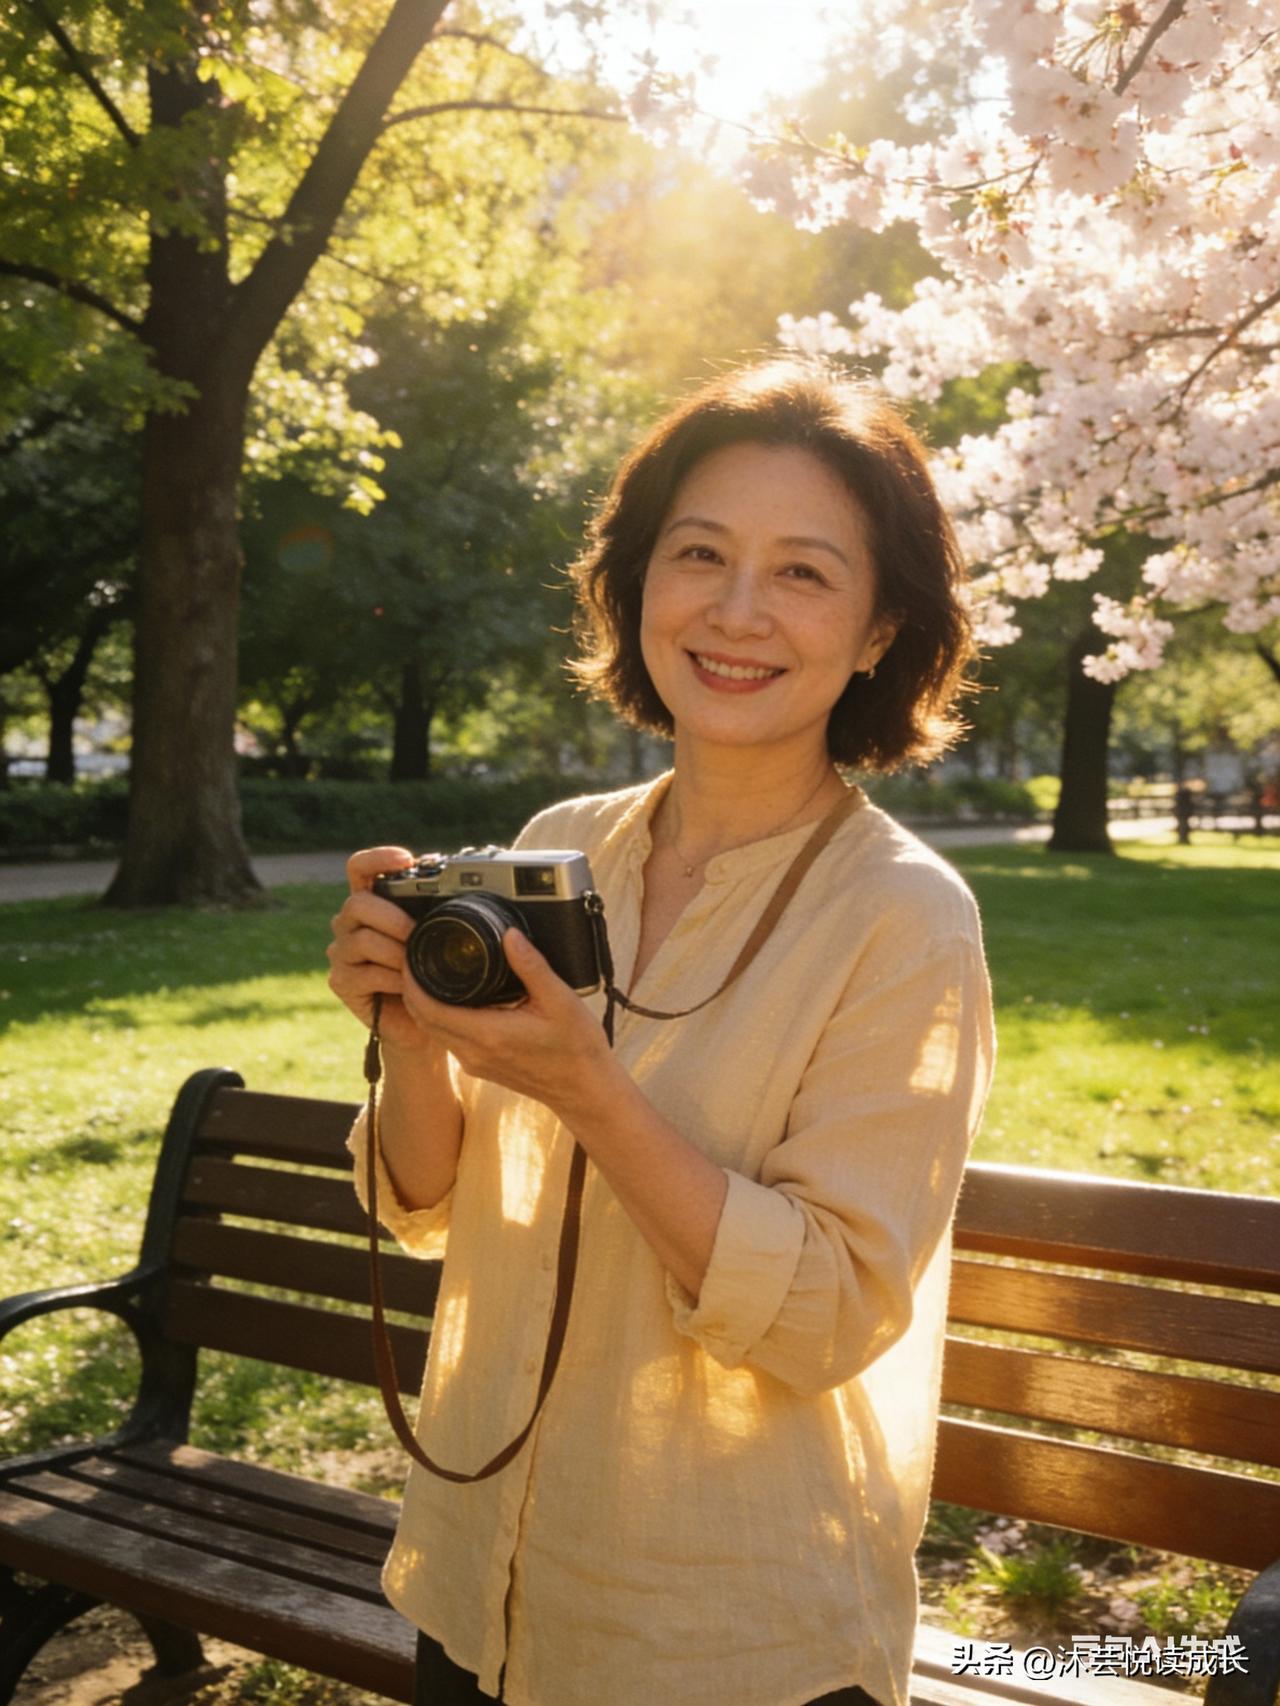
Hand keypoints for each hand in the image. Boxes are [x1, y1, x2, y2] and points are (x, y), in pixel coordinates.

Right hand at [327, 846, 429, 1055]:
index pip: (359, 868)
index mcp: (372, 903)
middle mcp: (349, 923)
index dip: (377, 858)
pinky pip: (365, 974)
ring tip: (416, 965)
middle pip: (358, 904)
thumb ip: (435, 911)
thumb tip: (463, 888)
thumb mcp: (437, 936)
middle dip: (393, 918)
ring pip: (362, 940)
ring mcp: (341, 952)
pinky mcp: (341, 982)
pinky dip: (392, 979)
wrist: (425, 1022)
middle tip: (418, 934)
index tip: (406, 859)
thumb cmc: (433, 974)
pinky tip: (408, 986)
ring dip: (396, 953)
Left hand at [400, 927, 618, 1121]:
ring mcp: (474, 1063)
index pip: (429, 1008)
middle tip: (415, 955)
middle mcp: (474, 1052)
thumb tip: (509, 934)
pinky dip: (438, 1016)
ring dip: (422, 1003)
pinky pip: (447, 1039)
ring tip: (428, 971)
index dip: (412, 981)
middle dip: (411, 988)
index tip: (411, 954)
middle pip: (422, 1018)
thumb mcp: (561, 1000)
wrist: (584, 1090)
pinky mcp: (480, 1067)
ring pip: (432, 1030)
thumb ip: (532, 966)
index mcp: (488, 1034)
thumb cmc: (576, 1048)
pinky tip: (450, 997)